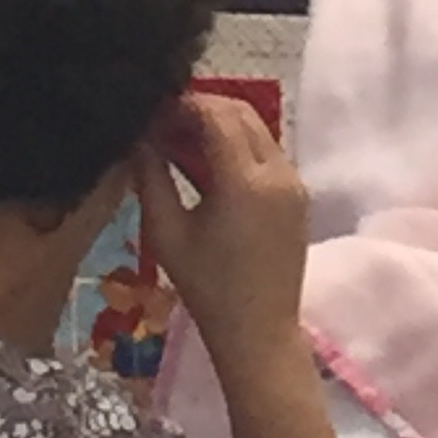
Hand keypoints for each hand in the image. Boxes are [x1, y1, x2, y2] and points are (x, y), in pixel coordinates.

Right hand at [135, 93, 309, 377]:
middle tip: (163, 123)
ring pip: (258, 129)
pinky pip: (268, 153)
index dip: (184, 105)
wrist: (259, 332)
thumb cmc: (207, 289)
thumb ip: (151, 178)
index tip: (153, 112)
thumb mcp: (166, 233)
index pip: (218, 115)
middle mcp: (279, 173)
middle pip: (242, 113)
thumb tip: (138, 139)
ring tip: (180, 142)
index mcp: (246, 181)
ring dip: (221, 126)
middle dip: (202, 109)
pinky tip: (207, 165)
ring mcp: (295, 183)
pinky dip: (238, 147)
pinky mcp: (299, 196)